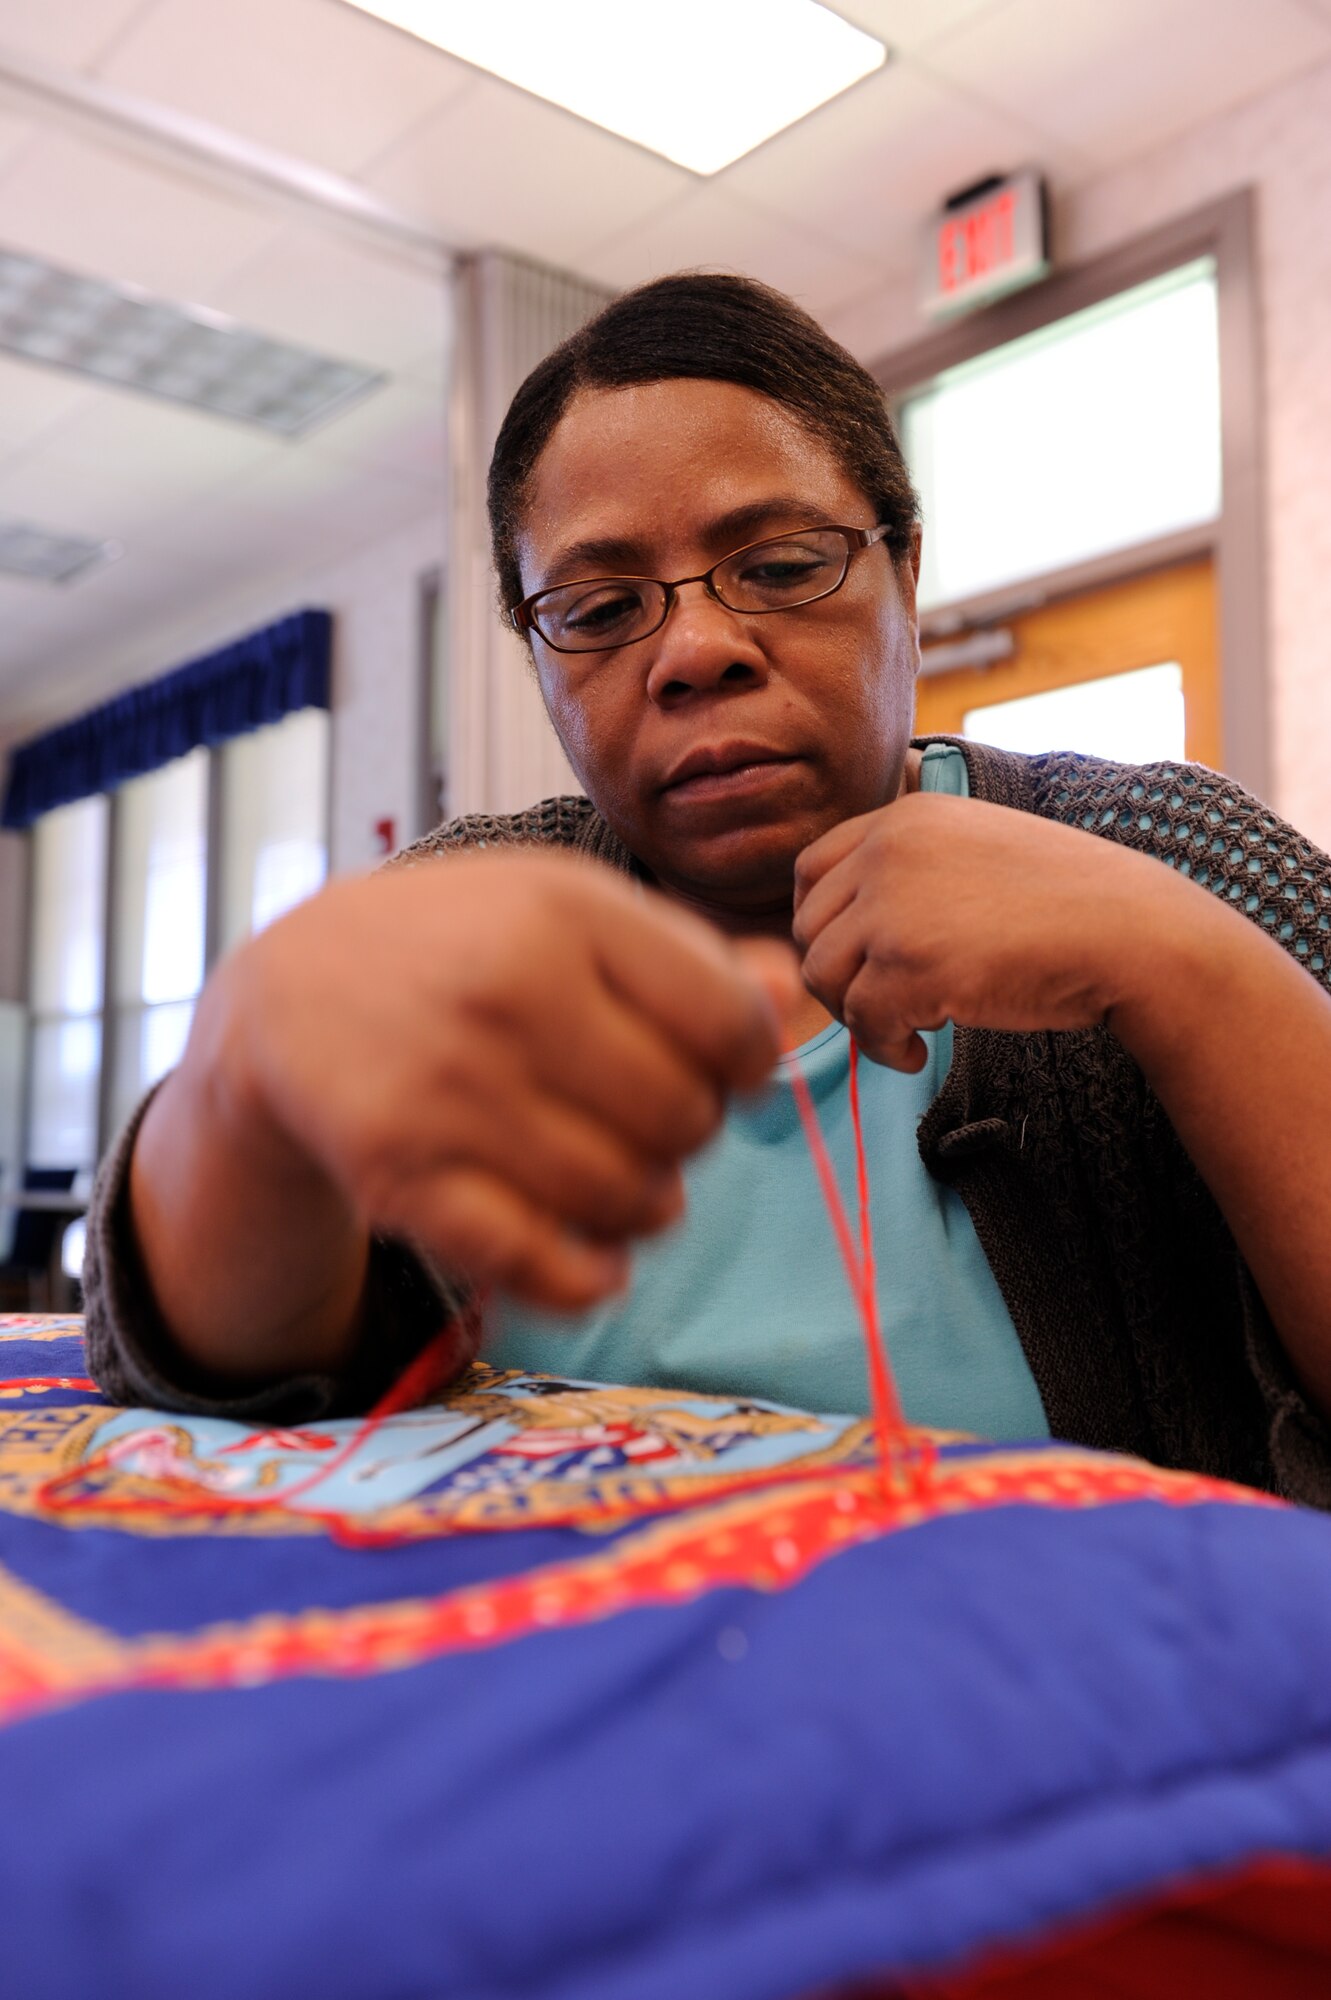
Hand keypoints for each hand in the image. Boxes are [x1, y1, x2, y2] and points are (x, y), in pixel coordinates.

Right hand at [215, 851, 796, 1307]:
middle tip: (654, 1122)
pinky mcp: (402, 1180)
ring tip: (625, 1180)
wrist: (290, 995)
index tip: (722, 1071)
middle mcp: (506, 997)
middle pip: (685, 1120)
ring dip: (649, 1207)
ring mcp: (448, 1094)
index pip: (729, 1026)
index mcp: (563, 913)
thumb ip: (685, 953)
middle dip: (691, 1136)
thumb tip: (788, 992)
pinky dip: (592, 1277)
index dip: (749, 1067)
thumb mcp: (565, 908)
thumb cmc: (460, 945)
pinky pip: (544, 1265)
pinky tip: (595, 1254)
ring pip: (628, 1200)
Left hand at [792, 792, 1187, 1069]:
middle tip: (883, 1003)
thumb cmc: (1068, 903)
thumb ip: (913, 870)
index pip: (812, 869)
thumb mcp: (978, 850)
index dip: (821, 923)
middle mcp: (888, 851)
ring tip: (909, 1027)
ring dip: (859, 1014)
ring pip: (823, 975)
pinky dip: (884, 1047)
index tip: (853, 959)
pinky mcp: (907, 966)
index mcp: (904, 817)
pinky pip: (860, 1021)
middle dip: (837, 975)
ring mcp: (893, 907)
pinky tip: (922, 1051)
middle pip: (808, 926)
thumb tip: (850, 928)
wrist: (1131, 933)